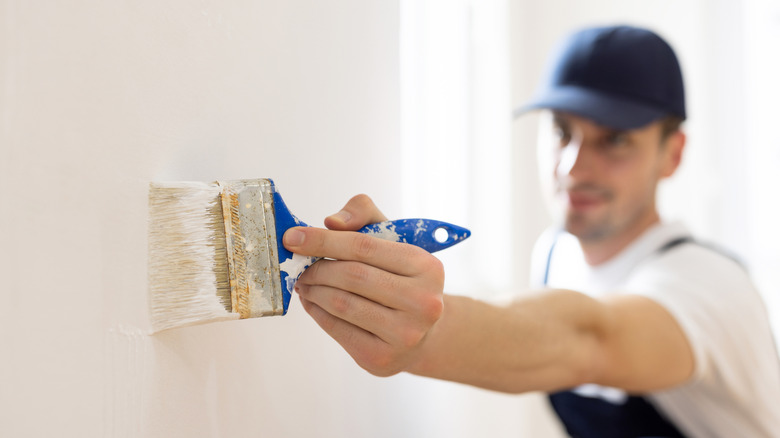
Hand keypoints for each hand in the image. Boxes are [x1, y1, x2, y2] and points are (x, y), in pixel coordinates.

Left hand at [282, 195, 444, 375]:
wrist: (422, 333)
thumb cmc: (401, 278)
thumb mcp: (392, 239)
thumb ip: (364, 215)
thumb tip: (331, 222)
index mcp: (428, 267)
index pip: (365, 246)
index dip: (324, 240)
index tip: (292, 238)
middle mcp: (423, 303)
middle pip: (352, 276)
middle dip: (316, 267)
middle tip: (297, 264)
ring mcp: (404, 334)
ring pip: (342, 304)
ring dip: (313, 290)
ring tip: (304, 281)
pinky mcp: (382, 358)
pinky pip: (337, 329)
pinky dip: (317, 312)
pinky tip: (312, 301)